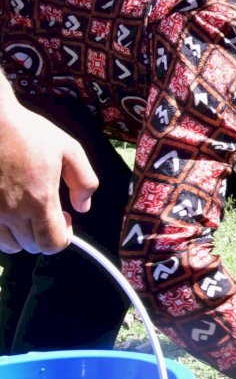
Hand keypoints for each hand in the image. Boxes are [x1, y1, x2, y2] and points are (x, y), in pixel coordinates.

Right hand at [0, 102, 97, 253]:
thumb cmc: (29, 132)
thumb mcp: (69, 149)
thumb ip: (84, 181)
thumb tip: (83, 207)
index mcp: (39, 200)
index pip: (52, 244)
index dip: (64, 238)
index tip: (66, 217)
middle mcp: (11, 211)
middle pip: (31, 246)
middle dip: (45, 234)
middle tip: (47, 211)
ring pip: (8, 245)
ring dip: (21, 235)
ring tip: (26, 212)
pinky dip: (2, 228)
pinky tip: (8, 207)